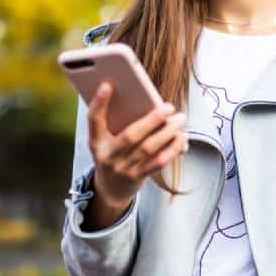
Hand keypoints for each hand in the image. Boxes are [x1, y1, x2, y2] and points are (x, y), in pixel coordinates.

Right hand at [84, 81, 187, 228]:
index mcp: (96, 142)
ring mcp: (122, 169)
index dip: (98, 102)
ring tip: (180, 119)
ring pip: (148, 148)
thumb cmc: (113, 155)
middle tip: (169, 107)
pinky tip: (181, 138)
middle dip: (152, 120)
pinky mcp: (137, 178)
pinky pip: (158, 162)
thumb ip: (118, 123)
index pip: (93, 120)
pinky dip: (172, 149)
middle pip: (131, 135)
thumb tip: (148, 103)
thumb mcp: (106, 141)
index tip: (107, 85)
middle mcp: (107, 156)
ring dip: (167, 132)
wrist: (110, 190)